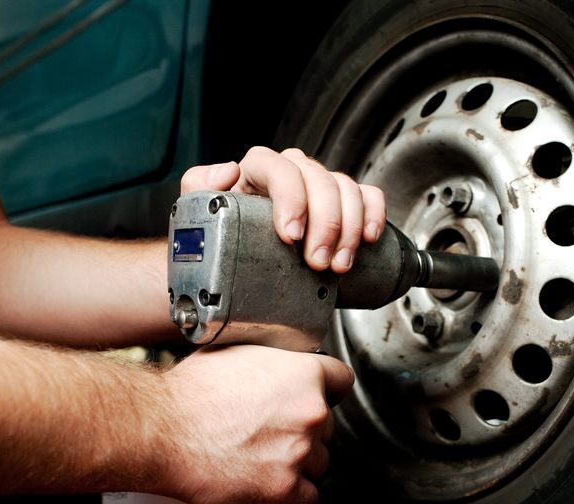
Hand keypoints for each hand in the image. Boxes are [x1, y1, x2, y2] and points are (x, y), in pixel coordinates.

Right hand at [154, 345, 354, 503]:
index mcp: (303, 375)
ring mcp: (300, 452)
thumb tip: (277, 368)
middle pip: (328, 426)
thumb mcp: (236, 355)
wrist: (162, 430)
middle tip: (272, 432)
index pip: (341, 380)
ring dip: (299, 463)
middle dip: (305, 430)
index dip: (327, 389)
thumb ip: (270, 363)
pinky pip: (308, 497)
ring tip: (264, 457)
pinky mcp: (284, 487)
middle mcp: (310, 412)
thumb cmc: (188, 394)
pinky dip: (292, 494)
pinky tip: (269, 480)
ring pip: (320, 463)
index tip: (319, 398)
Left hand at [180, 147, 385, 272]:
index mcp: (258, 169)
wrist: (241, 266)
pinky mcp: (345, 202)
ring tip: (339, 266)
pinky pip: (368, 195)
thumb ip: (199, 186)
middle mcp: (293, 172)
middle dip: (325, 224)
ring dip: (349, 229)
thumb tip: (228, 171)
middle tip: (318, 263)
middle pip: (318, 181)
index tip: (292, 236)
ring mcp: (321, 186)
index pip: (278, 168)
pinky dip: (374, 213)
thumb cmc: (222, 238)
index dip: (291, 198)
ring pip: (346, 189)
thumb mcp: (201, 212)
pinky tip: (369, 238)